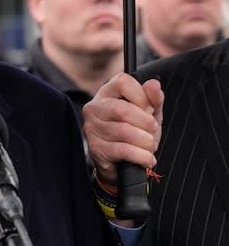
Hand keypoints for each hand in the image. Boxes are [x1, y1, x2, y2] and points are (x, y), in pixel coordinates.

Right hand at [82, 73, 163, 188]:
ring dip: (146, 142)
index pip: (122, 82)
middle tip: (152, 131)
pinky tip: (147, 158)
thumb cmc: (135, 133)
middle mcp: (94, 108)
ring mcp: (92, 128)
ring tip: (150, 146)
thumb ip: (153, 99)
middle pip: (122, 109)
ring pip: (124, 131)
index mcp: (106, 93)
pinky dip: (142, 156)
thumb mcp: (148, 114)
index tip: (149, 109)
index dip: (141, 95)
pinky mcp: (95, 148)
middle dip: (146, 123)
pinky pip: (124, 150)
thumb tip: (153, 84)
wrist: (122, 163)